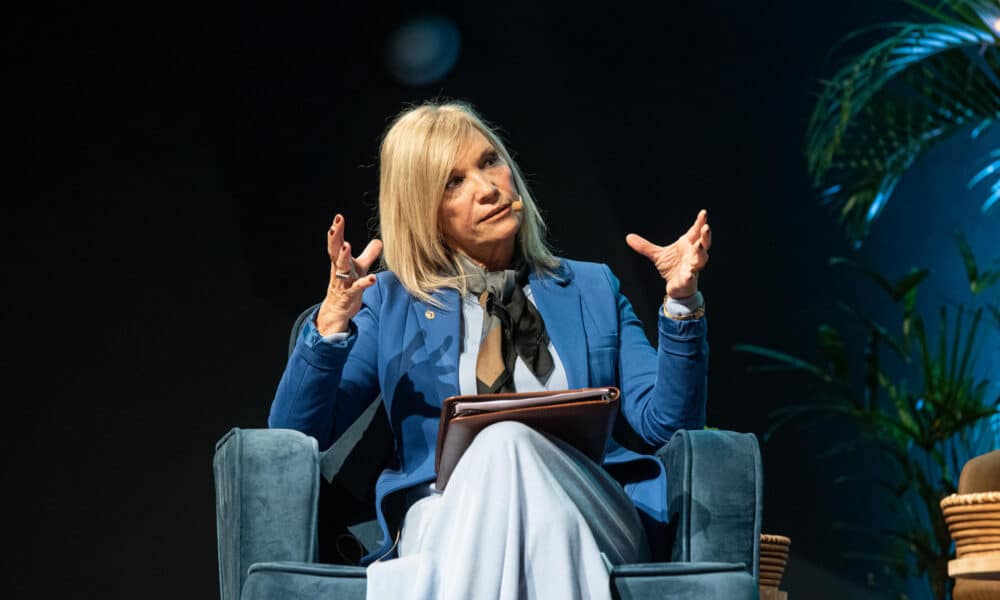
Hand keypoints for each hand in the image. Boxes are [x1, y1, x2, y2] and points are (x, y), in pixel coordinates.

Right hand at [316, 214, 382, 334]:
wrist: (338, 309)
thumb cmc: (348, 285)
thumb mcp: (359, 268)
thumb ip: (368, 254)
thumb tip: (379, 241)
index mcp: (340, 261)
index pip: (336, 243)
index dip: (337, 230)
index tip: (338, 217)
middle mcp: (339, 269)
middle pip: (335, 251)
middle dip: (335, 238)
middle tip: (336, 226)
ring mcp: (343, 281)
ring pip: (342, 267)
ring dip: (344, 256)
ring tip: (347, 246)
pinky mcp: (350, 294)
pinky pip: (357, 287)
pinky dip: (364, 282)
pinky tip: (372, 278)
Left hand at [625, 209, 710, 299]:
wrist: (676, 288)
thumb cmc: (672, 268)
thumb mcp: (657, 255)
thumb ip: (644, 247)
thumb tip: (628, 237)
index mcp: (687, 245)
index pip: (695, 232)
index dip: (700, 222)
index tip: (703, 213)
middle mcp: (693, 255)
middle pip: (703, 243)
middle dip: (705, 236)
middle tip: (706, 227)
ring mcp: (693, 267)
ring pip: (701, 259)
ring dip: (701, 252)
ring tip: (700, 246)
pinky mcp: (689, 279)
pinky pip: (691, 276)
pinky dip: (690, 275)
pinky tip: (689, 273)